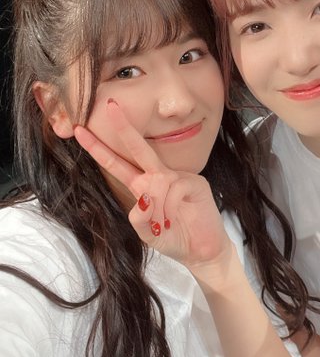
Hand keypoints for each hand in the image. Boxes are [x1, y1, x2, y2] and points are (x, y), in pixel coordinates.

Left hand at [74, 100, 231, 270]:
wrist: (202, 250)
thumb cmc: (174, 238)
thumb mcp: (146, 234)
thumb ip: (138, 219)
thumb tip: (143, 198)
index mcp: (143, 186)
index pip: (117, 164)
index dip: (98, 148)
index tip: (79, 132)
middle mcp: (158, 177)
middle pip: (138, 148)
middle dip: (124, 128)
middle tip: (111, 106)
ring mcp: (177, 178)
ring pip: (156, 182)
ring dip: (157, 208)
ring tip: (163, 225)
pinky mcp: (194, 183)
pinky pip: (174, 189)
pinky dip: (169, 208)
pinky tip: (172, 219)